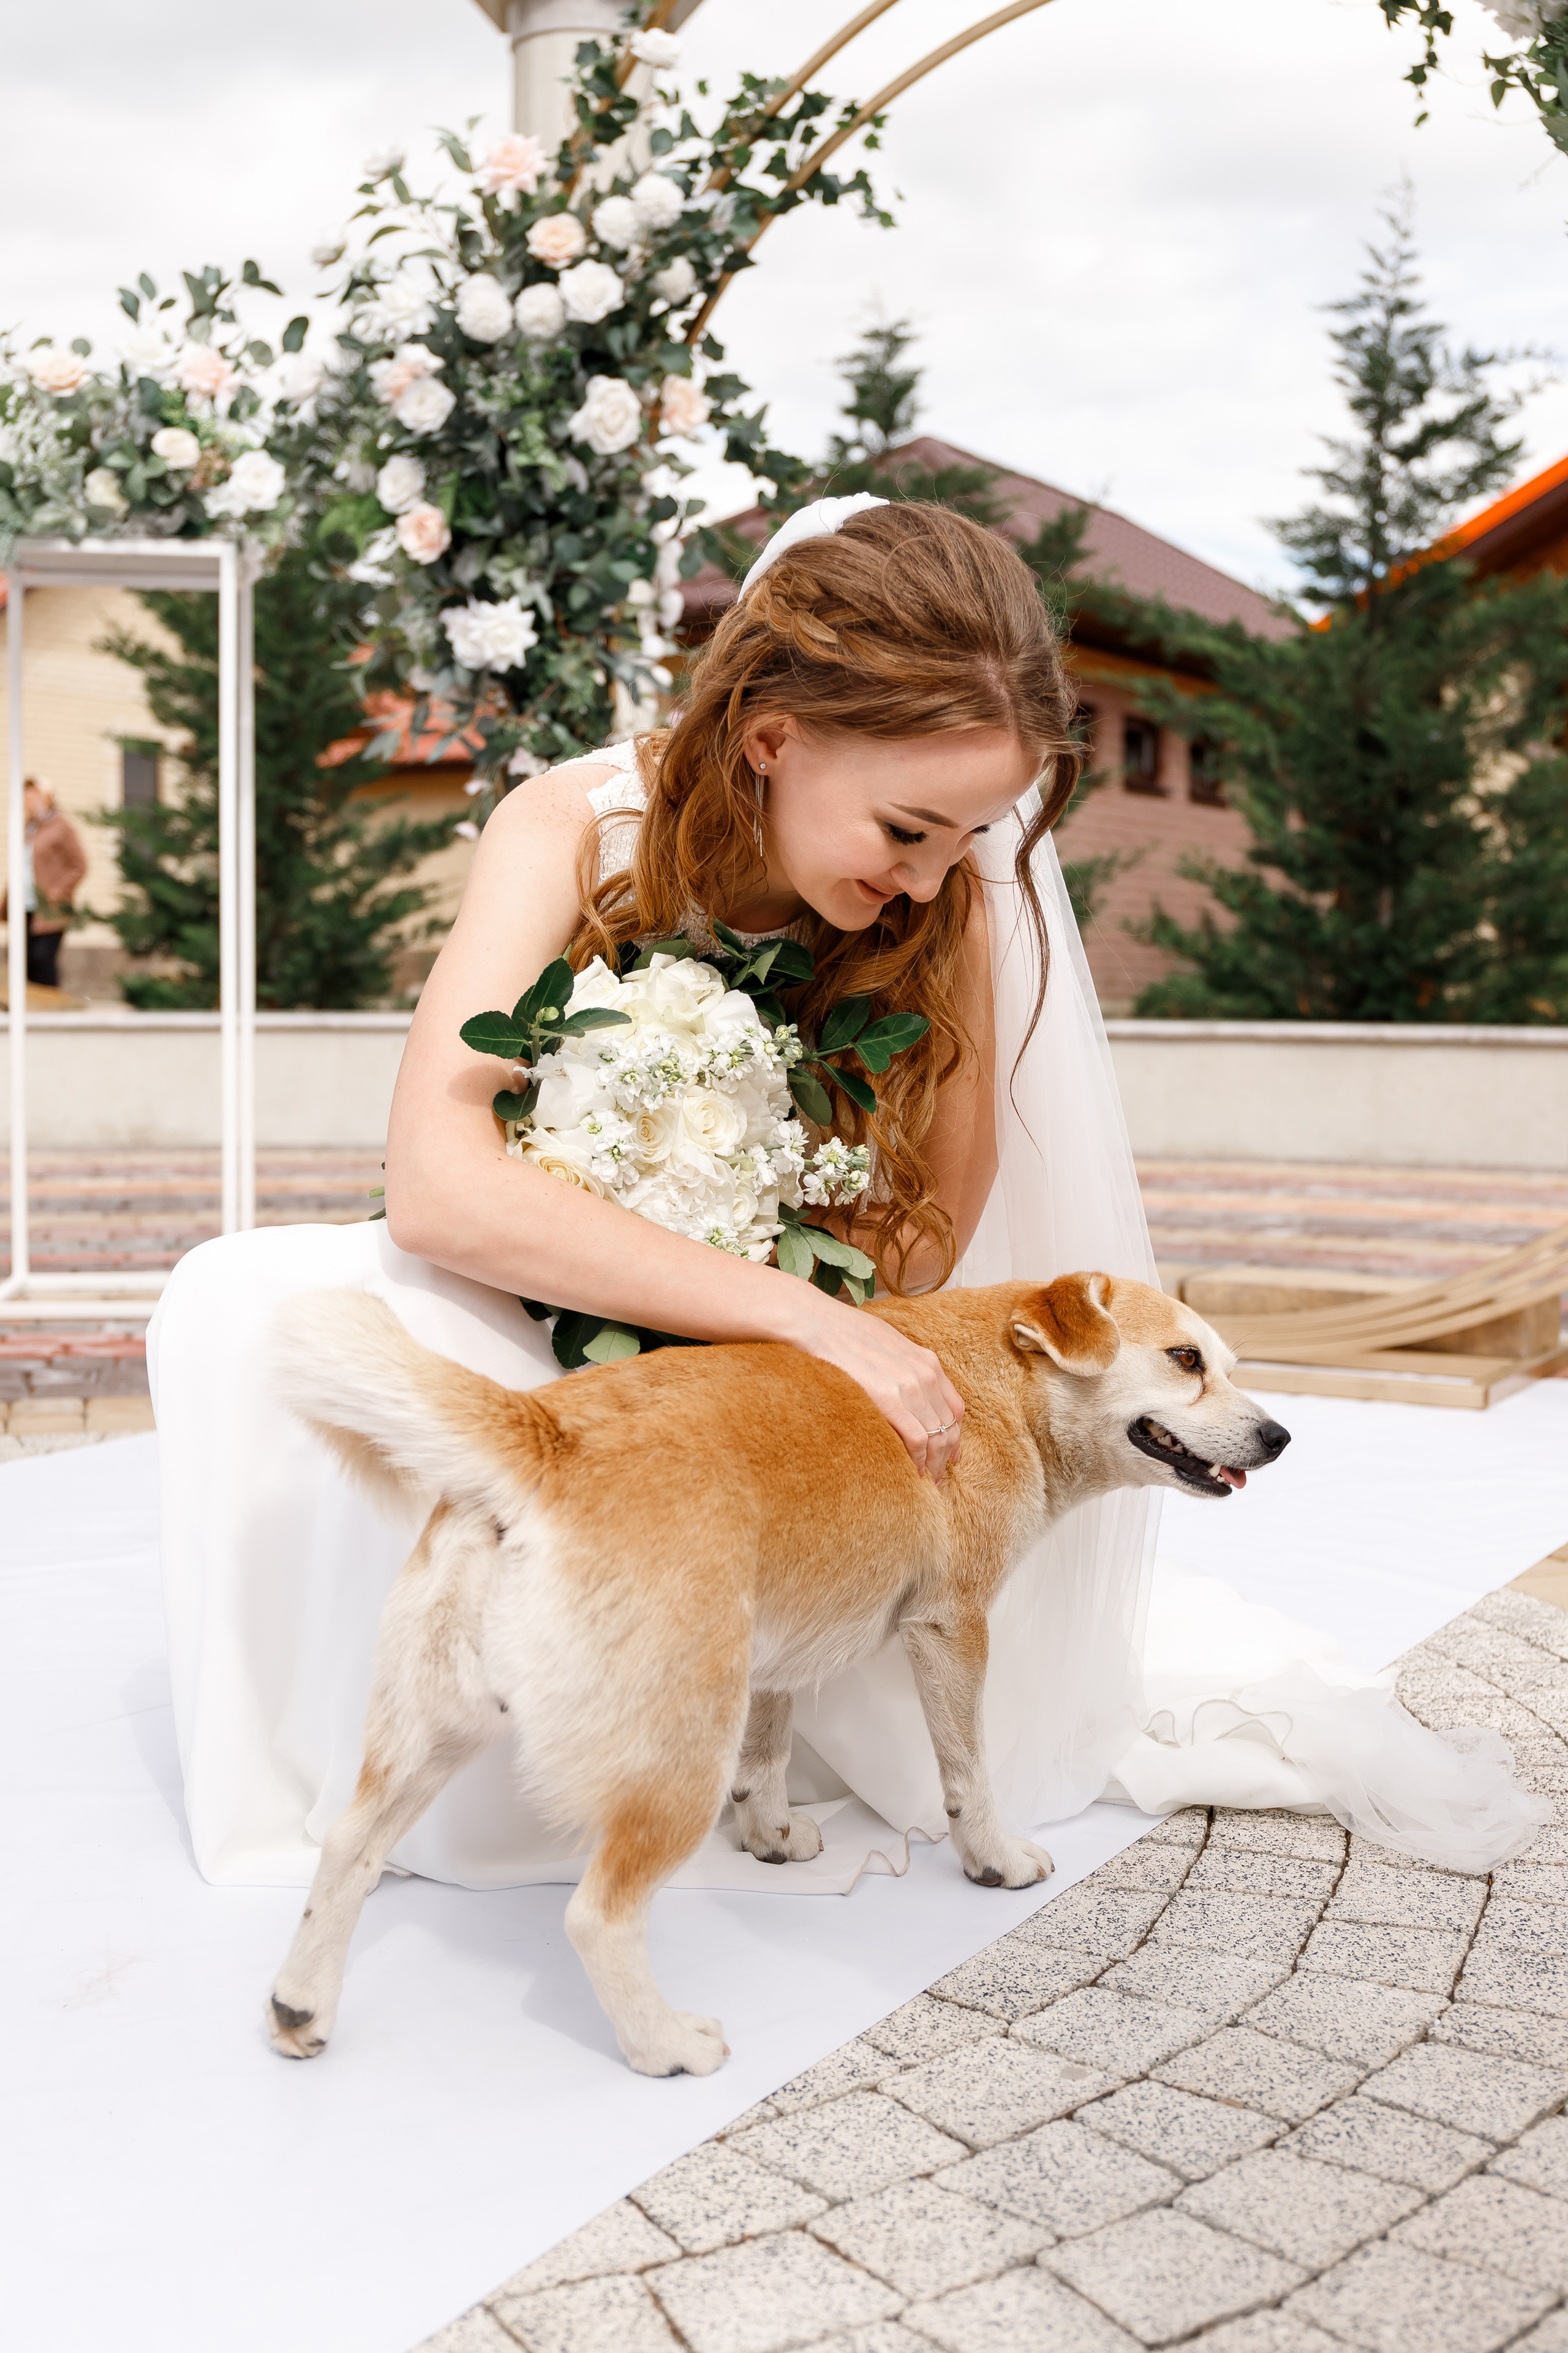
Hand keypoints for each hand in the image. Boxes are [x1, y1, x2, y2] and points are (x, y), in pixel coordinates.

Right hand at [793, 1293, 964, 1483]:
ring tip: (925, 1482)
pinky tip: (912, 1472)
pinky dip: (919, 1460)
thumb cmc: (845, 1333)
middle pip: (949, 1427)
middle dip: (945, 1457)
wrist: (817, 1323)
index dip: (956, 1436)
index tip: (951, 1455)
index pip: (955, 1408)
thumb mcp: (888, 1346)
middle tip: (936, 1478)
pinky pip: (917, 1439)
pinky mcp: (889, 1399)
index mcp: (927, 1361)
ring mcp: (909, 1386)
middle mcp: (925, 1374)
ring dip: (934, 1465)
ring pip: (937, 1437)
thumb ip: (904, 1369)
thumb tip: (904, 1392)